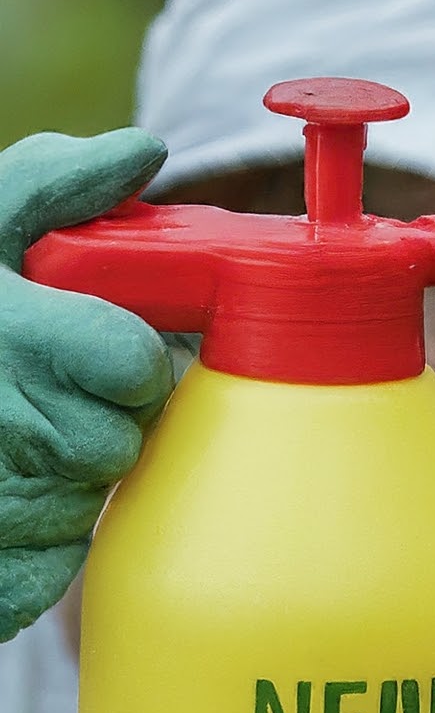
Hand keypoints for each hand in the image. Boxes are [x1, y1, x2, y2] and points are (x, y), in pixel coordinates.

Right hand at [0, 130, 173, 640]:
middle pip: (126, 435)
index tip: (93, 351)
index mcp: (9, 335)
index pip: (138, 365)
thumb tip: (143, 152)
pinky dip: (36, 536)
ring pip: (92, 497)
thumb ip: (51, 186)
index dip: (126, 360)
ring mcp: (0, 508)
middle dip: (97, 415)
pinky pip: (58, 560)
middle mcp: (4, 424)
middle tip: (36, 394)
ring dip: (64, 473)